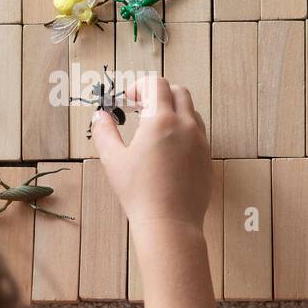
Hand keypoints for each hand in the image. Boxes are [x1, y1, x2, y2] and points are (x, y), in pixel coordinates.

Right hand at [92, 76, 210, 230]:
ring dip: (173, 110)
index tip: (129, 100)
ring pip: (191, 110)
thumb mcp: (113, 161)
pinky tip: (168, 148)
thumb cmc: (139, 193)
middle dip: (159, 93)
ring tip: (154, 128)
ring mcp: (200, 141)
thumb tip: (100, 116)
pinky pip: (198, 132)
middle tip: (140, 109)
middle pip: (178, 91)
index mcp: (161, 121)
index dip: (140, 86)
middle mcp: (186, 125)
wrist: (169, 223)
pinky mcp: (207, 158)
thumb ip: (104, 132)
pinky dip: (184, 129)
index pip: (156, 84)